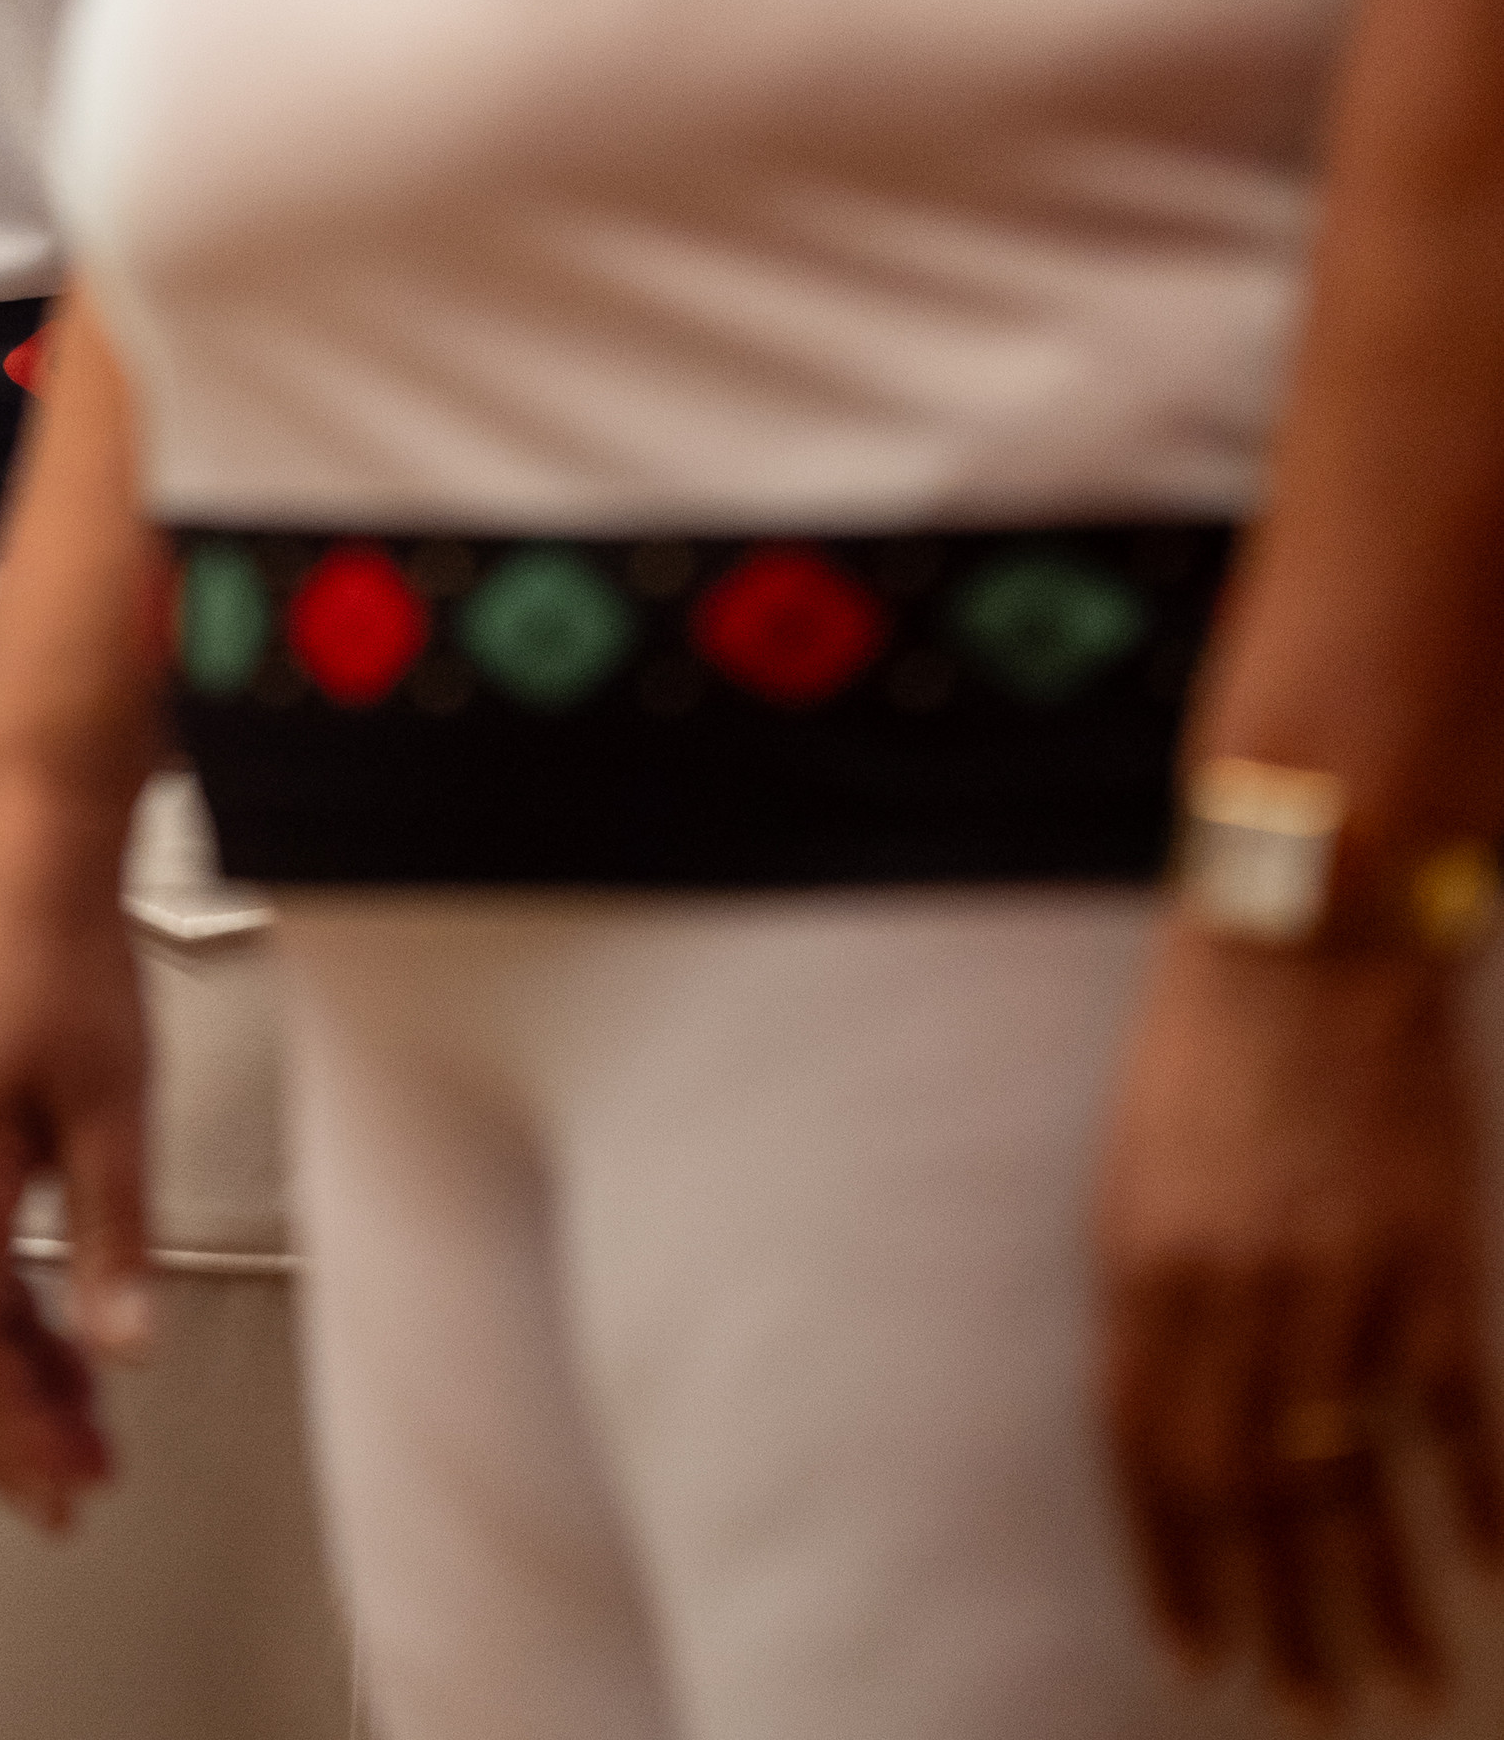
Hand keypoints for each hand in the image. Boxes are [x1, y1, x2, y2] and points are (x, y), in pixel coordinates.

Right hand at [0, 806, 154, 1531]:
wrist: (25, 856)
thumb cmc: (63, 959)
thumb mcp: (112, 1101)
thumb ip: (114, 1234)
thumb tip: (124, 1352)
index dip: (0, 1428)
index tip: (58, 1490)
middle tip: (76, 1491)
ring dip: (2, 1381)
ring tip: (85, 1438)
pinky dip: (1, 1323)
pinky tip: (62, 1353)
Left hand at [1098, 921, 1503, 1711]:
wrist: (1304, 941)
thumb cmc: (1206, 1060)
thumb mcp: (1135, 1180)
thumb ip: (1151, 1312)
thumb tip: (1172, 1451)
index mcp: (1143, 1271)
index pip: (1153, 1465)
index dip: (1176, 1571)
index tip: (1203, 1663)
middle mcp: (1235, 1292)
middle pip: (1256, 1498)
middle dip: (1287, 1623)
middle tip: (1317, 1715)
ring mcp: (1341, 1281)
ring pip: (1362, 1479)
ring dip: (1386, 1600)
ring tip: (1406, 1693)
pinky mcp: (1433, 1257)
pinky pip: (1461, 1411)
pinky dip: (1480, 1500)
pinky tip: (1490, 1572)